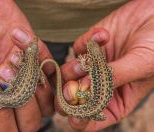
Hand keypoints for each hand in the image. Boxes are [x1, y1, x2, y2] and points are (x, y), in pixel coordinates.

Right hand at [0, 0, 52, 130]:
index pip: (3, 129)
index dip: (2, 122)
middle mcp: (9, 92)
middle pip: (30, 120)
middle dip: (24, 106)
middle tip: (6, 76)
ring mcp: (25, 76)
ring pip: (46, 100)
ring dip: (34, 84)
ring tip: (11, 59)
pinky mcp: (36, 57)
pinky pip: (51, 70)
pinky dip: (42, 60)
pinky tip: (21, 45)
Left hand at [57, 0, 153, 130]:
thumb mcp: (142, 65)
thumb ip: (115, 78)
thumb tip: (87, 88)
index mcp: (116, 100)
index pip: (93, 119)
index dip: (81, 121)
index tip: (74, 116)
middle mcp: (100, 85)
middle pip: (73, 99)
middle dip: (68, 96)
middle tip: (71, 88)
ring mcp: (92, 66)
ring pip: (68, 75)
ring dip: (75, 68)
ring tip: (92, 57)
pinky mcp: (87, 48)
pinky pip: (77, 48)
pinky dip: (88, 42)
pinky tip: (105, 36)